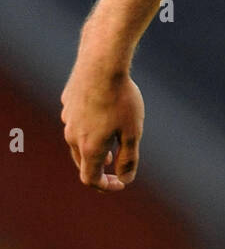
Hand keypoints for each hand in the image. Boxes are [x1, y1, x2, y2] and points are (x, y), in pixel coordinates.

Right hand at [61, 63, 143, 191]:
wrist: (102, 63)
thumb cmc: (121, 97)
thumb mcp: (132, 131)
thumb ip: (129, 158)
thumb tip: (125, 178)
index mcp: (88, 148)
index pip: (90, 179)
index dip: (106, 186)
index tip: (120, 183)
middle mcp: (73, 136)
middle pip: (82, 162)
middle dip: (98, 169)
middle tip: (114, 168)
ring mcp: (68, 117)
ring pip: (77, 141)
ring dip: (92, 149)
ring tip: (108, 147)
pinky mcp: (68, 101)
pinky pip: (76, 120)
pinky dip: (88, 126)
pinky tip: (101, 116)